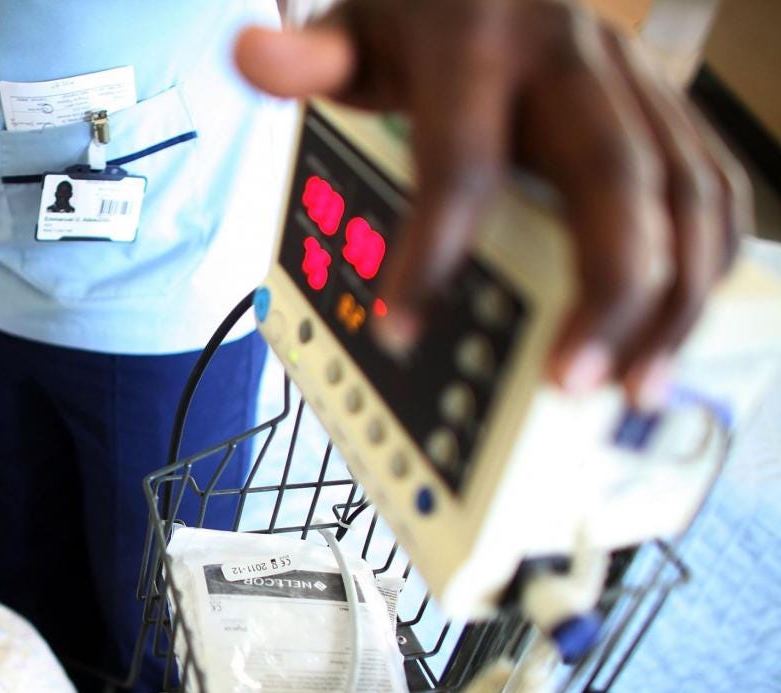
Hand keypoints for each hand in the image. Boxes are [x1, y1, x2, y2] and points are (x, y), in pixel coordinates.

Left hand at [236, 0, 750, 405]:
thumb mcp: (356, 26)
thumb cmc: (421, 10)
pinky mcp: (663, 110)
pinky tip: (673, 326)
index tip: (402, 329)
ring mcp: (630, 84)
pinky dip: (708, 261)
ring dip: (673, 296)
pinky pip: (712, 184)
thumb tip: (252, 57)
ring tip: (633, 384)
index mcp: (481, 44)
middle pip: (615, 178)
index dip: (435, 253)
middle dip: (608, 289)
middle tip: (570, 383)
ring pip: (685, 190)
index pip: (464, 162)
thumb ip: (312, 58)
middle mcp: (573, 62)